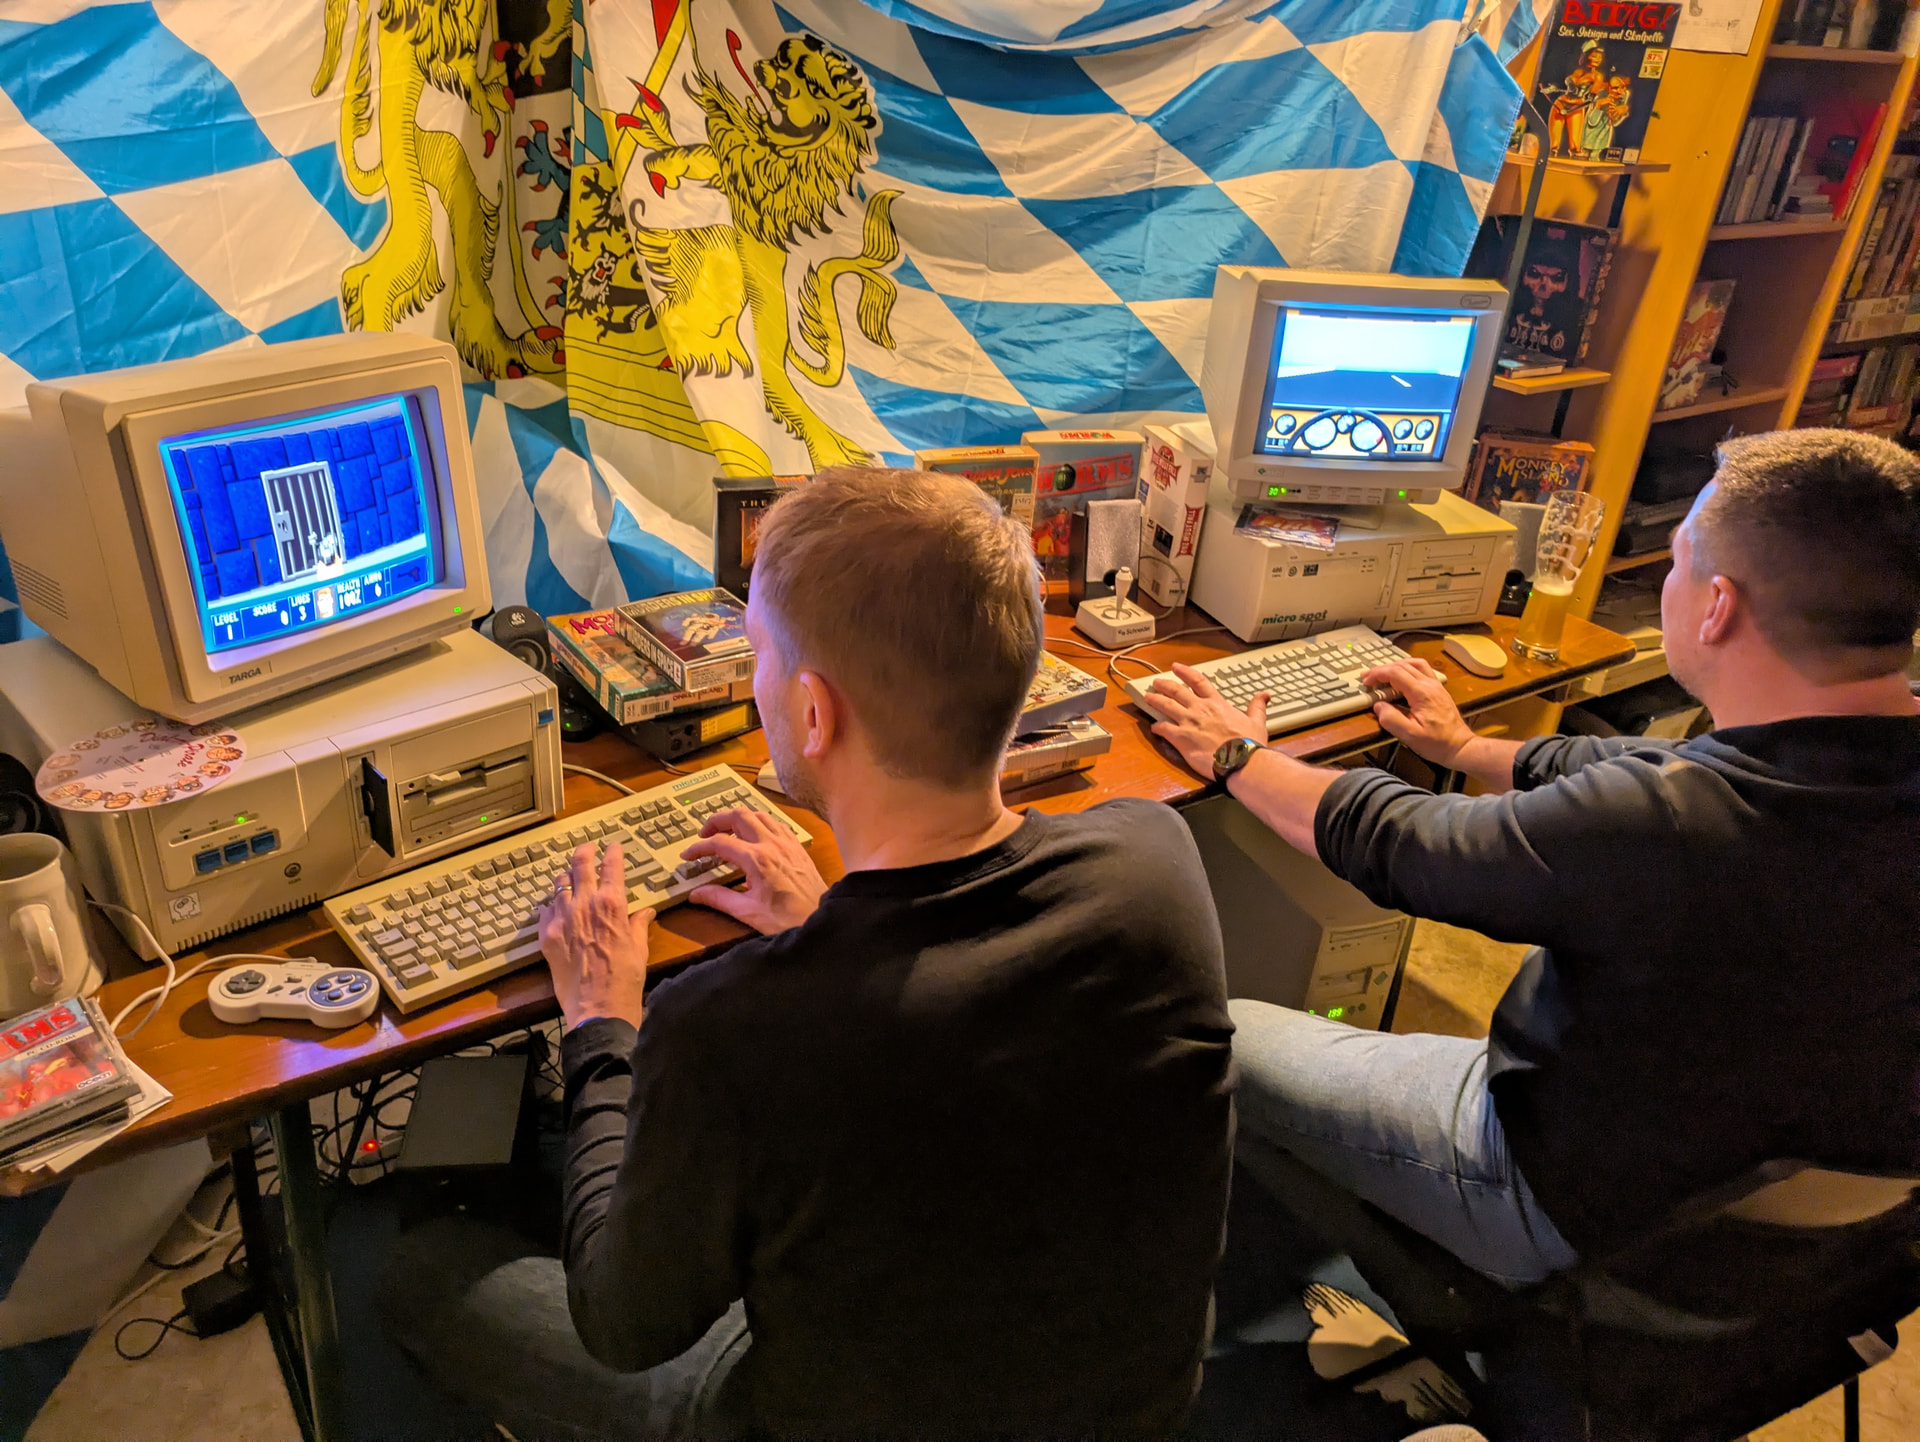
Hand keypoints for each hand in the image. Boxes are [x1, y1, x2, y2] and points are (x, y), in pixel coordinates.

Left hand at [540, 841, 652, 1030]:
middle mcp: (584, 904)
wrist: (598, 1009)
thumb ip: (638, 925)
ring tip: (569, 879)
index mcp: (612, 904)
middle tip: (587, 848)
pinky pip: (545, 910)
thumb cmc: (625, 980)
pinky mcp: (546, 936)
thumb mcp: (639, 949)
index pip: (612, 866)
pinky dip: (552, 907)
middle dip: (585, 852)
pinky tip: (556, 911)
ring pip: (559, 884)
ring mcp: (562, 918)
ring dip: (566, 879)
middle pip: (580, 865)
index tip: (613, 846)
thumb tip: (645, 913)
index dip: (613, 852)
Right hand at [681, 806, 826, 934]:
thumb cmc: (790, 918)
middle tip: (705, 833)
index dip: (699, 847)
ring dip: (738, 817)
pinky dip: (759, 821)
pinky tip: (754, 834)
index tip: (690, 855)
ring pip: (758, 813)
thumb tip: (698, 893)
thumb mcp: (748, 912)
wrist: (820, 919)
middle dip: (717, 820)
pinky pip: (775, 822)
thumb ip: (719, 899)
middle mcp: (772, 845)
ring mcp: (786, 842)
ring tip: (727, 830)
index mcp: (757, 860)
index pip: (720, 843)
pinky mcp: (796, 846)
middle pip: (738, 815)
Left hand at [1147, 663, 1267, 778]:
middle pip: (1177, 691)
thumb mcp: (1257, 721)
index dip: (1185, 672)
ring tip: (1148, 697)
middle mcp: (1200, 709)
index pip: (1198, 681)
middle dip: (1164, 685)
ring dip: (1155, 700)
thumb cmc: (1249, 744)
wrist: (1240, 760)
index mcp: (1217, 703)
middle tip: (1156, 682)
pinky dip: (1156, 727)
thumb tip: (1264, 695)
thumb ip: (1257, 706)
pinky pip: (1163, 729)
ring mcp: (1189, 722)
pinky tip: (1153, 728)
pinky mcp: (1181, 738)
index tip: (1176, 667)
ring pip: (1166, 706)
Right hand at [1363, 658, 1474, 767]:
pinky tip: (1402, 677)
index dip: (1377, 674)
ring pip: (1414, 664)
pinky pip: (1423, 670)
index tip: (1366, 681)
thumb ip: (1391, 719)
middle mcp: (1430, 685)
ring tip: (1383, 674)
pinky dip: (1408, 668)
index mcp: (1422, 693)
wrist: (1460, 746)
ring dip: (1396, 665)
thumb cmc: (1438, 743)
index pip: (1395, 673)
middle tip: (1368, 677)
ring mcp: (1436, 686)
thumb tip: (1378, 706)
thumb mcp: (1410, 736)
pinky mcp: (1438, 690)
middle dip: (1382, 669)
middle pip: (1403, 665)